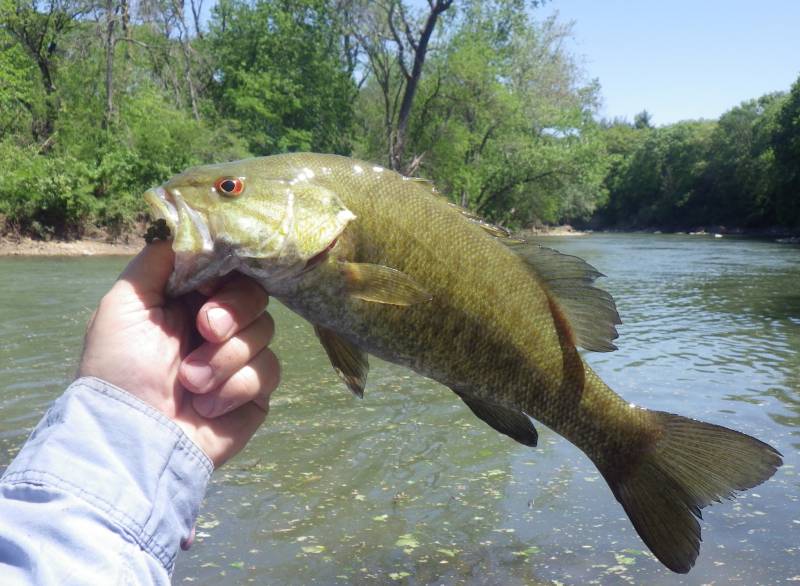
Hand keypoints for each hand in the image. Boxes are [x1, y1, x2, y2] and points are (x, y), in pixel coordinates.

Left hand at [77, 241, 279, 466]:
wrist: (135, 437)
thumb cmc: (120, 368)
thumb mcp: (125, 303)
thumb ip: (158, 260)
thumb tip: (191, 230)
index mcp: (187, 301)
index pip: (230, 270)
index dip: (229, 274)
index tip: (209, 286)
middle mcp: (217, 327)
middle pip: (256, 296)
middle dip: (232, 312)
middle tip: (205, 330)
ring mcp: (238, 360)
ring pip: (265, 333)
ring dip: (225, 358)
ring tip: (190, 383)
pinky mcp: (256, 393)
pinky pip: (268, 371)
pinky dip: (235, 387)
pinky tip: (206, 406)